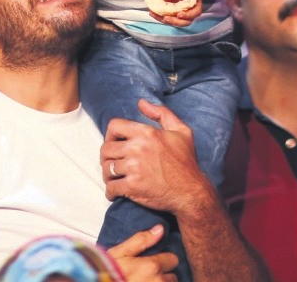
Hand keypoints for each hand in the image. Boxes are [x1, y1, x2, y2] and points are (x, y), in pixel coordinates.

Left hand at [101, 99, 210, 216]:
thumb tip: (141, 103)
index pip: (114, 126)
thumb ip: (161, 113)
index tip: (114, 142)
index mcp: (146, 132)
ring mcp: (134, 168)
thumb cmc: (186, 162)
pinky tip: (115, 192)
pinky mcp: (133, 187)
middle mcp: (137, 148)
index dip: (110, 134)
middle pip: (106, 149)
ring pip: (106, 169)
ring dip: (107, 174)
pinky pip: (111, 188)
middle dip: (106, 156)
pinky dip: (110, 192)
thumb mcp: (181, 130)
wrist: (190, 191)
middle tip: (112, 162)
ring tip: (113, 177)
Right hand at [108, 225, 178, 281]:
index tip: (155, 263)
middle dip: (162, 277)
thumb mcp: (120, 253)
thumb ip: (141, 240)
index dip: (164, 261)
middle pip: (172, 278)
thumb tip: (160, 229)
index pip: (173, 260)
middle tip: (148, 277)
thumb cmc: (107, 272)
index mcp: (152, 266)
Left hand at [149, 0, 202, 26]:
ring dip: (166, 20)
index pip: (196, 12)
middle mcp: (191, 10)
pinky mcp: (176, 13)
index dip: (188, 15)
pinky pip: (170, 17)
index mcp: (196, 1)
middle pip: (186, 22)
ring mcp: (184, 13)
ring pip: (177, 22)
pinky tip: (152, 12)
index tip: (179, 14)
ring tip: (154, 14)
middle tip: (165, 18)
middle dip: (175, 21)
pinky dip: (161, 17)